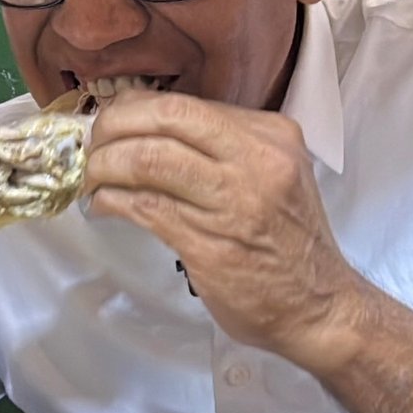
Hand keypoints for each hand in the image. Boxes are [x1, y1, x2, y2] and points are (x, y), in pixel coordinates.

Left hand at [84, 90, 368, 371]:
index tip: (112, 121)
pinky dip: (112, 201)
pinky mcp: (210, 244)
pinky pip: (146, 207)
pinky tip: (102, 205)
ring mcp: (234, 202)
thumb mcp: (273, 174)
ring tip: (91, 176)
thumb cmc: (288, 242)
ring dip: (105, 165)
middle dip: (115, 126)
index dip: (135, 108)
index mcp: (271, 135)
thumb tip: (148, 130)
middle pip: (166, 118)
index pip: (187, 104)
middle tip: (92, 143)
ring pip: (149, 160)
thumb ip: (223, 149)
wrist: (321, 308)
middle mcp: (257, 160)